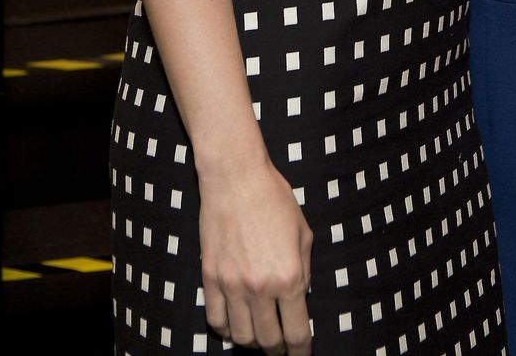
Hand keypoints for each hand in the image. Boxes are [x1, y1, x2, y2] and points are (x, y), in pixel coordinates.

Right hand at [198, 157, 312, 353]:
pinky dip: (226, 330)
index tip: (302, 355)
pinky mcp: (211, 279)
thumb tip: (300, 297)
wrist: (236, 178)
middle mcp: (261, 288)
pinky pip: (216, 321)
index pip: (297, 333)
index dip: (301, 352)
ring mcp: (232, 286)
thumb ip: (304, 270)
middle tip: (282, 347)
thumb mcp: (304, 233)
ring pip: (241, 337)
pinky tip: (235, 324)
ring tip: (260, 335)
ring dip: (253, 342)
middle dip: (279, 350)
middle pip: (269, 342)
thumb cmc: (274, 199)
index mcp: (289, 277)